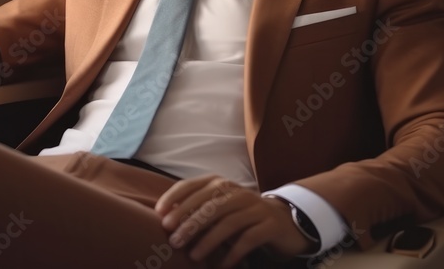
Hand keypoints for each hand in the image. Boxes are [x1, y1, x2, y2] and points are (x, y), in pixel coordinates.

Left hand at [154, 176, 312, 267]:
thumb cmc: (241, 215)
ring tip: (193, 256)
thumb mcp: (218, 208)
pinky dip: (233, 253)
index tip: (160, 215)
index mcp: (220, 184)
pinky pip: (248, 239)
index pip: (192, 185)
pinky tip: (221, 265)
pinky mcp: (270, 224)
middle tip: (173, 240)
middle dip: (189, 223)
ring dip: (208, 241)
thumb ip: (196, 209)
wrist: (284, 221)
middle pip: (209, 205)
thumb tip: (165, 219)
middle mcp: (237, 192)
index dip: (175, 198)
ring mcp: (255, 207)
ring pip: (228, 222)